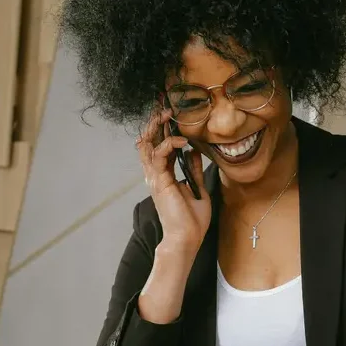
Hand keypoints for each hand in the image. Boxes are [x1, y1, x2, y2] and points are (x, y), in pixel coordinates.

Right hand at [136, 108, 211, 252]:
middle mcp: (155, 175)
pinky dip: (170, 144)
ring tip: (168, 115)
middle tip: (164, 107)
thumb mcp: (197, 190)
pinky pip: (160, 155)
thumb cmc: (192, 221)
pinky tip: (183, 140)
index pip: (158, 147)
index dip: (161, 130)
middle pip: (147, 142)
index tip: (170, 114)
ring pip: (147, 145)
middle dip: (154, 123)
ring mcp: (155, 178)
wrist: (186, 239)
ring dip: (157, 127)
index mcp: (163, 177)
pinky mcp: (160, 182)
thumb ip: (193, 171)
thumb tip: (194, 151)